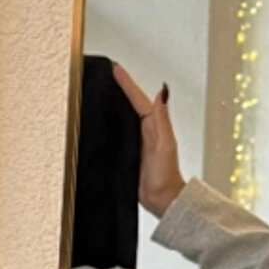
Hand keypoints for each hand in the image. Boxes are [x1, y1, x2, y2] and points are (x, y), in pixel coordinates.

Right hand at [112, 61, 185, 219]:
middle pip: (130, 103)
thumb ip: (162, 119)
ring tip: (103, 89)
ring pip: (124, 117)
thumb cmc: (166, 176)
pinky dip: (112, 124)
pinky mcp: (129, 154)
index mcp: (153, 125)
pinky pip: (118, 133)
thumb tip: (162, 92)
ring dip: (115, 103)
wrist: (162, 200)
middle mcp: (145, 130)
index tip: (115, 69)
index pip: (137, 99)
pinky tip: (103, 121)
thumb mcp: (165, 145)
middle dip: (121, 87)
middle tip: (109, 72)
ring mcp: (137, 141)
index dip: (126, 83)